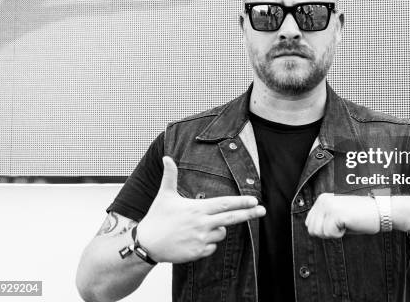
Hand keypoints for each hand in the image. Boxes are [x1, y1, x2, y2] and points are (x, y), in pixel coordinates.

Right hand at [136, 156, 265, 263]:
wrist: (146, 244)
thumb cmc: (157, 218)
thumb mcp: (164, 195)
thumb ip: (170, 176)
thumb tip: (166, 157)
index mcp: (197, 208)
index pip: (225, 204)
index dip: (241, 202)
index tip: (255, 201)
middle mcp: (202, 224)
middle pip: (231, 218)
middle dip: (249, 214)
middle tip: (263, 211)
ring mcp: (201, 239)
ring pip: (221, 233)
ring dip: (216, 230)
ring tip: (196, 228)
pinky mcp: (198, 253)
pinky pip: (212, 247)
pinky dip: (207, 243)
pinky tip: (192, 240)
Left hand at [305, 193, 379, 238]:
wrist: (381, 211)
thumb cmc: (360, 216)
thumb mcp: (337, 215)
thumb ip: (322, 219)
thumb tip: (310, 229)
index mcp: (322, 199)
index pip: (309, 224)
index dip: (324, 230)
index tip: (338, 223)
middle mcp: (323, 200)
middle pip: (312, 230)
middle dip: (327, 233)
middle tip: (342, 224)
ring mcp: (329, 206)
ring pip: (319, 233)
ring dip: (333, 233)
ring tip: (346, 223)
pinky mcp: (336, 213)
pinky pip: (329, 234)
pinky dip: (340, 234)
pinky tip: (349, 224)